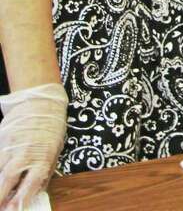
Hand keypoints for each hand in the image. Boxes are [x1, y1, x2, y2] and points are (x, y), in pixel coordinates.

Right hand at [0, 83, 67, 210]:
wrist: (40, 103)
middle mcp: (25, 152)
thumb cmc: (50, 129)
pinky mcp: (0, 139)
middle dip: (0, 195)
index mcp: (43, 156)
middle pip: (8, 178)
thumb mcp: (55, 150)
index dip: (21, 198)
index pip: (31, 182)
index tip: (13, 210)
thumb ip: (43, 172)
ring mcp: (10, 145)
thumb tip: (34, 193)